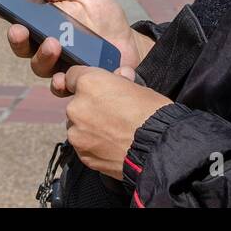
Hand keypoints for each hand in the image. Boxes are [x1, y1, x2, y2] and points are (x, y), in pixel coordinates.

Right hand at [0, 0, 152, 79]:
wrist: (130, 43)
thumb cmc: (102, 17)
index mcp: (41, 21)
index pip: (11, 15)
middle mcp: (44, 45)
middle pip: (20, 46)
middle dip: (16, 38)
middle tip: (19, 29)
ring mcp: (58, 65)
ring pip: (40, 67)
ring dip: (43, 57)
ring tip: (54, 45)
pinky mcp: (75, 82)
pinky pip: (64, 88)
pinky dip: (66, 82)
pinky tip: (75, 73)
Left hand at [63, 66, 169, 180]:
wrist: (158, 150)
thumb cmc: (152, 114)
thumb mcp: (137, 86)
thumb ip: (118, 82)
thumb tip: (119, 77)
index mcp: (88, 83)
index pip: (72, 76)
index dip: (85, 82)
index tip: (93, 88)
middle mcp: (76, 107)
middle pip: (76, 103)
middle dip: (90, 106)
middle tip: (112, 113)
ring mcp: (77, 133)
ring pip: (78, 125)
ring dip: (90, 127)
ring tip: (114, 133)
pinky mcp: (82, 154)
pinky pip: (84, 145)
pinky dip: (94, 144)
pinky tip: (112, 145)